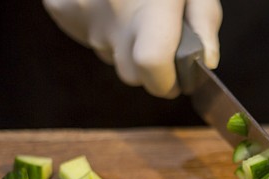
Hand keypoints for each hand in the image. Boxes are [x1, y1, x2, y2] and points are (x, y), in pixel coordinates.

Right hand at [43, 0, 221, 97]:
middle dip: (148, 69)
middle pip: (131, 74)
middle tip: (159, 39)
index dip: (167, 82)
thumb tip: (207, 62)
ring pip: (108, 53)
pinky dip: (101, 24)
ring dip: (124, 41)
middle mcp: (113, 15)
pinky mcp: (61, 8)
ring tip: (132, 5)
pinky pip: (87, 33)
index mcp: (150, 8)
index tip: (178, 77)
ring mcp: (82, 13)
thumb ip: (204, 22)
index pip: (151, 67)